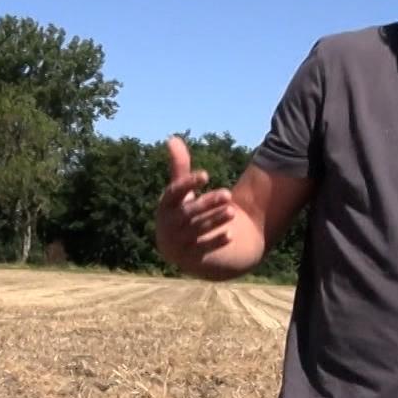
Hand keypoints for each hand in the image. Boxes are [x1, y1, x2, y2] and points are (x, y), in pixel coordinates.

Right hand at [155, 136, 238, 269]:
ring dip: (214, 220)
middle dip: (208, 203)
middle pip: (188, 213)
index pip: (173, 193)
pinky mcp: (189, 258)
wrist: (180, 251)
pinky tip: (230, 235)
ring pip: (197, 230)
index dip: (188, 183)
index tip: (205, 175)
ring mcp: (178, 243)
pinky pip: (203, 250)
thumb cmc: (182, 214)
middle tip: (228, 194)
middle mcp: (168, 225)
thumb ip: (179, 168)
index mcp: (165, 207)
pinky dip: (215, 242)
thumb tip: (172, 139)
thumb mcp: (180, 193)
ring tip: (232, 211)